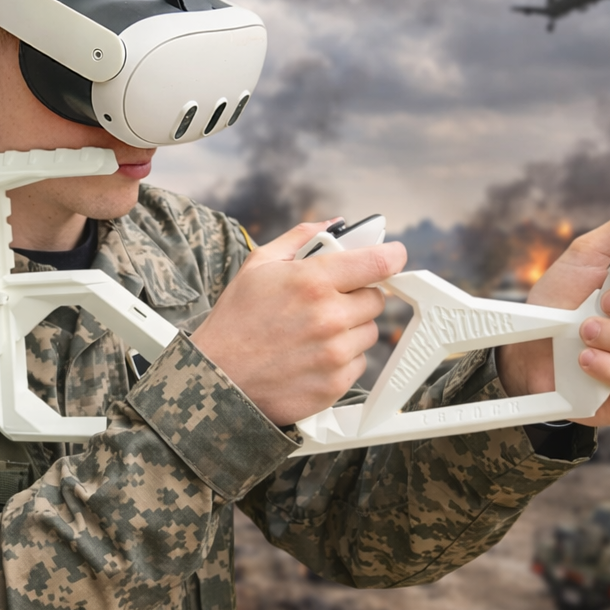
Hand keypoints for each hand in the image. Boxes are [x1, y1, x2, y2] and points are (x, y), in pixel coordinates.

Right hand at [192, 222, 406, 425]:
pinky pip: (359, 364)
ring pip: (369, 333)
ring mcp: (334, 354)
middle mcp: (328, 318)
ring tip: (313, 334)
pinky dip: (342, 360)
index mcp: (312, 281)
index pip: (378, 262)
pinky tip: (311, 357)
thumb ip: (301, 239)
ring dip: (350, 330)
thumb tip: (334, 225)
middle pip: (376, 300)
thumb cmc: (235, 321)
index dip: (391, 256)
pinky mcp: (334, 385)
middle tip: (328, 303)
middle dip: (357, 297)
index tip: (393, 257)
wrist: (216, 380)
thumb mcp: (259, 266)